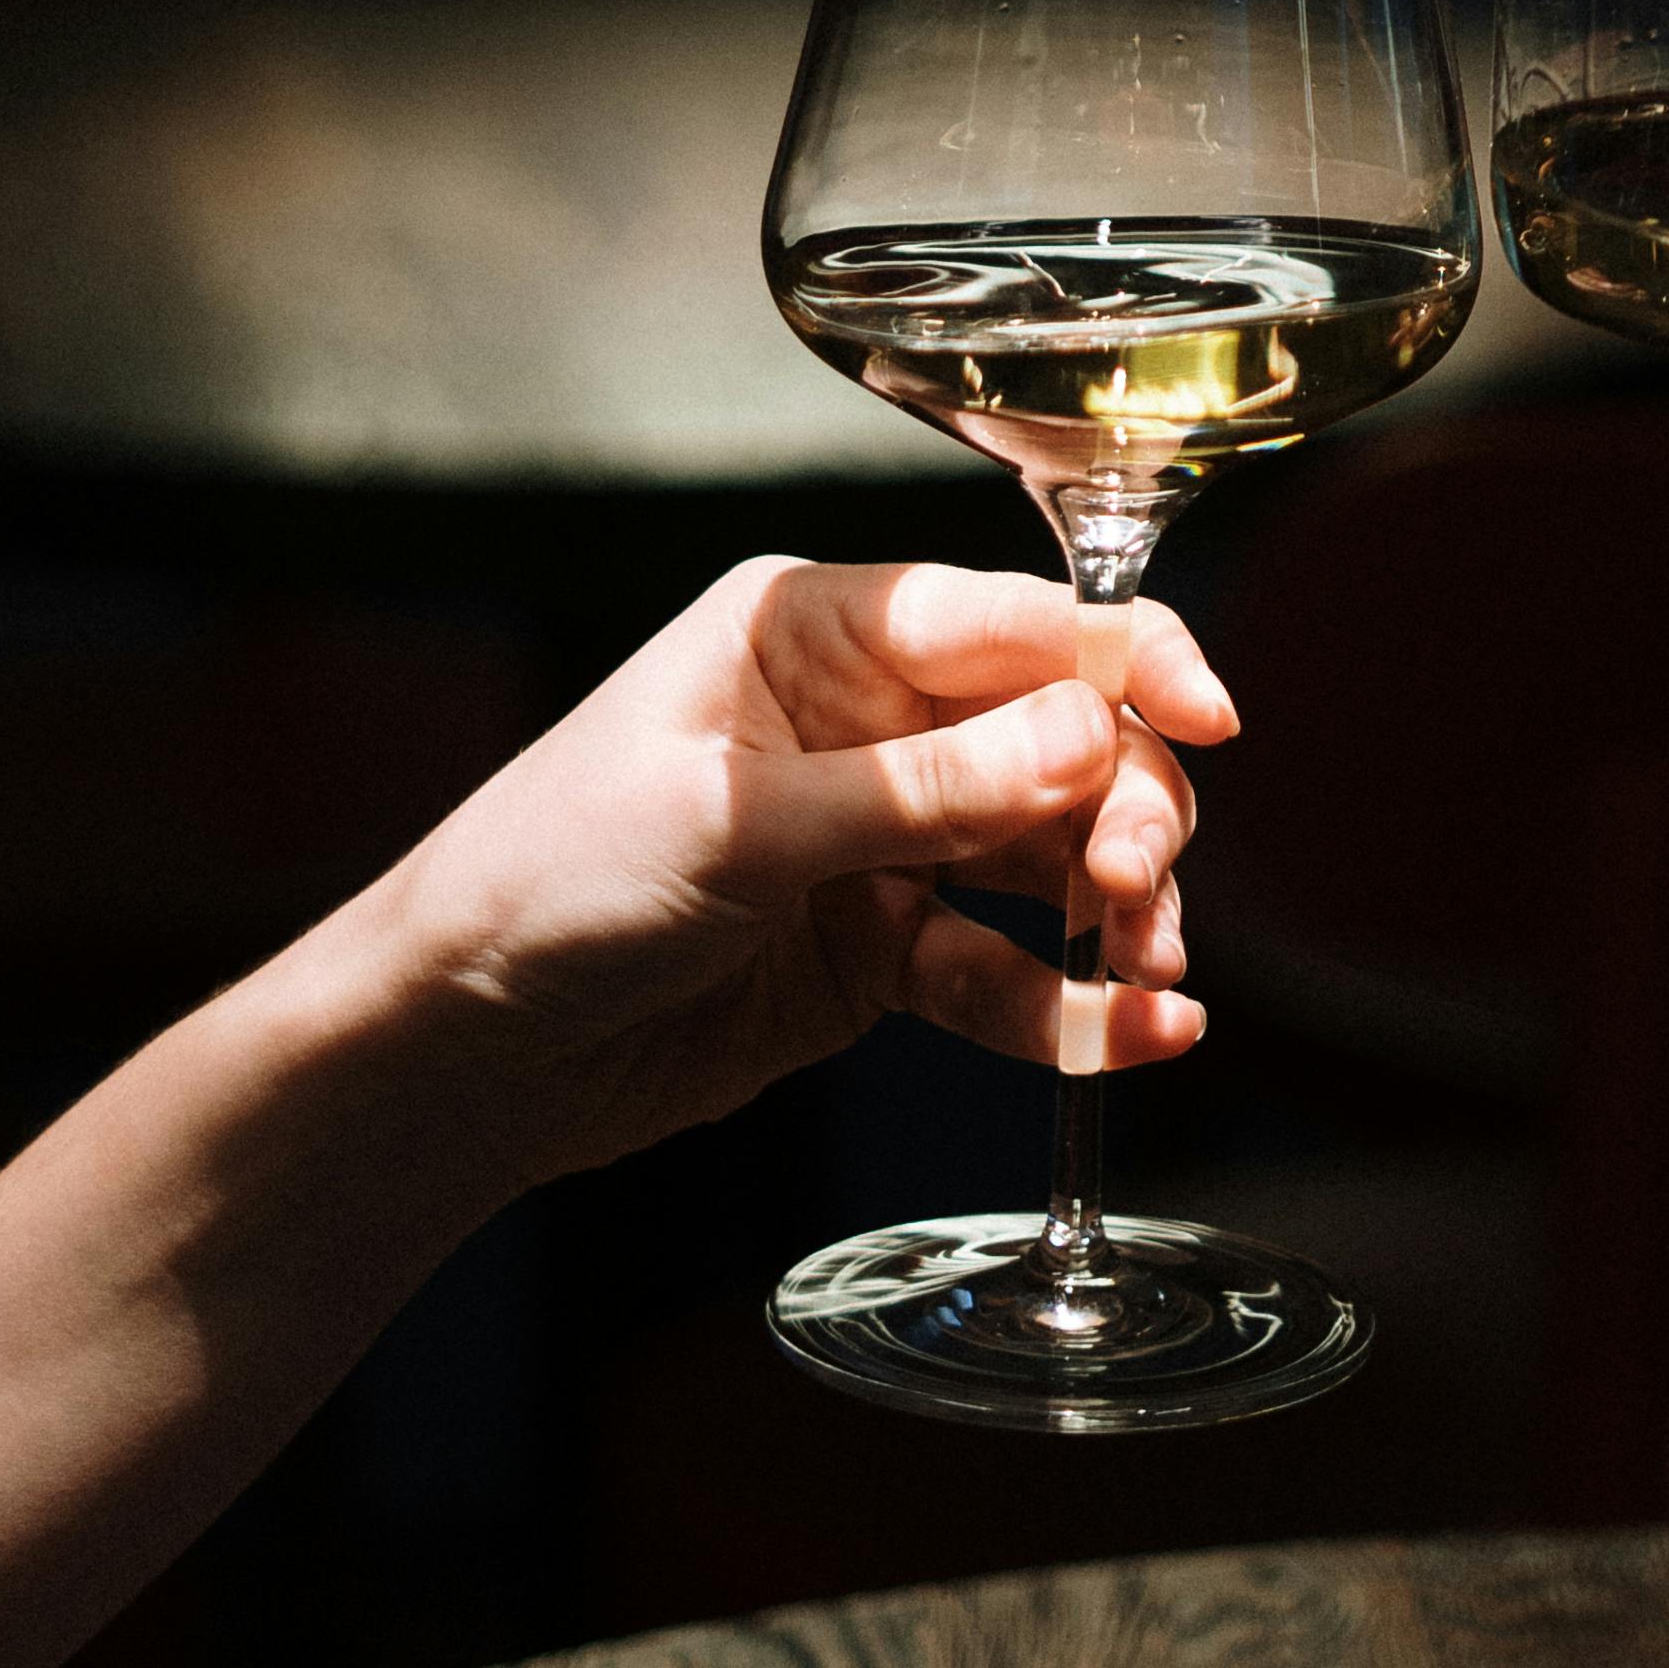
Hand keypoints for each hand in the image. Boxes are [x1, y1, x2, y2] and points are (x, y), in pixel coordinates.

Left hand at [347, 552, 1231, 1181]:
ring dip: (1114, 912)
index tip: (1210, 721)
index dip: (1128, 661)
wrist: (457, 1047)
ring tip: (1146, 970)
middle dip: (1121, 806)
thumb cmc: (548, 881)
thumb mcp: (738, 826)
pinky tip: (1136, 1036)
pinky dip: (1069, 1006)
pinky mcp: (878, 950)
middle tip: (1135, 888)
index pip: (1016, 619)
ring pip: (1049, 856)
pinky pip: (1002, 968)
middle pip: (1060, 738)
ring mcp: (880, 837)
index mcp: (819, 631)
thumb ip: (923, 790)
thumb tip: (1090, 736)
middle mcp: (867, 719)